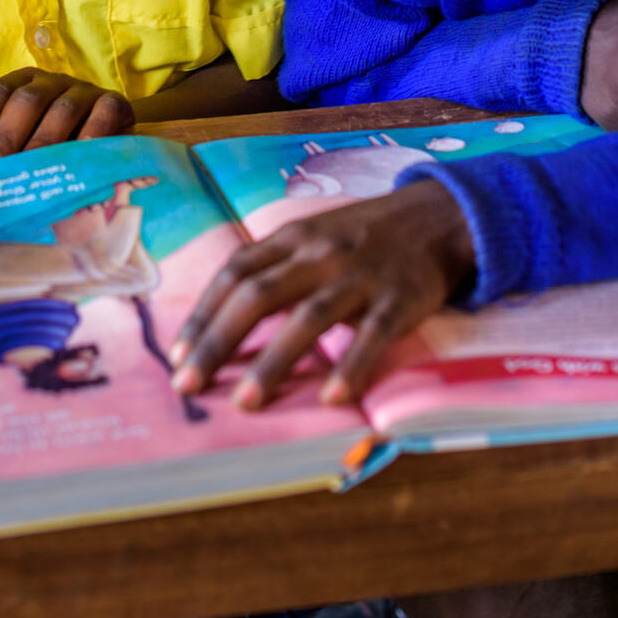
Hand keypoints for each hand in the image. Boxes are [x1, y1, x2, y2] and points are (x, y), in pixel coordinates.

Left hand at [0, 69, 133, 162]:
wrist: (106, 142)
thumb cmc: (47, 146)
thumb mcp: (14, 141)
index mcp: (22, 84)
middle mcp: (51, 82)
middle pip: (26, 100)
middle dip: (6, 134)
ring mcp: (84, 91)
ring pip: (62, 108)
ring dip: (44, 139)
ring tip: (30, 168)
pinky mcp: (114, 104)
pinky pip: (103, 113)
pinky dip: (92, 133)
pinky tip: (80, 155)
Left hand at [170, 180, 474, 409]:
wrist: (438, 215)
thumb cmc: (364, 235)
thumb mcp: (314, 234)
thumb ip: (275, 266)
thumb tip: (224, 316)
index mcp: (294, 236)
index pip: (235, 272)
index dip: (204, 313)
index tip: (178, 352)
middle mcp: (320, 253)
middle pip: (259, 296)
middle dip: (219, 342)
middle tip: (189, 384)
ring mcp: (361, 275)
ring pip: (309, 319)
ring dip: (273, 362)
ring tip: (245, 402)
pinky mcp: (401, 298)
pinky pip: (373, 335)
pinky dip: (351, 366)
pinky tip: (330, 399)